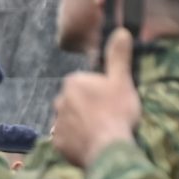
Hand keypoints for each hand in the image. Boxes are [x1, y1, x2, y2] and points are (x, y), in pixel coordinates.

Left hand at [50, 27, 142, 167]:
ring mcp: (56, 123)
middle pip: (77, 102)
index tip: (112, 101)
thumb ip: (118, 56)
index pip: (85, 83)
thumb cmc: (116, 111)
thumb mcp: (122, 80)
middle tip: (108, 117)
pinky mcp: (58, 144)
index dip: (101, 92)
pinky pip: (68, 140)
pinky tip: (91, 144)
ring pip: (71, 121)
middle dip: (89, 108)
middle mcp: (59, 100)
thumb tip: (121, 31)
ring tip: (101, 132)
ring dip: (82, 125)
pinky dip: (77, 142)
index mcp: (73, 82)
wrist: (107, 148)